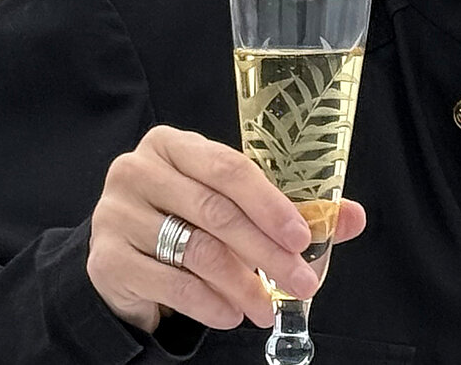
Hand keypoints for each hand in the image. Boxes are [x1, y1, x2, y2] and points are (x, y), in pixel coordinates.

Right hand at [86, 125, 368, 332]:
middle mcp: (137, 171)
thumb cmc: (186, 220)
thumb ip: (292, 209)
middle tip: (301, 282)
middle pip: (216, 212)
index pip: (229, 168)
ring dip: (242, 285)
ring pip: (195, 250)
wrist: (123, 257)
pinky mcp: (106, 258)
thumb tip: (354, 217)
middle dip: (267, 253)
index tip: (303, 238)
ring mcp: (115, 214)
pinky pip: (169, 283)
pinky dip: (208, 303)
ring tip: (267, 308)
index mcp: (174, 145)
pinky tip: (231, 315)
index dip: (271, 204)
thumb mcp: (235, 206)